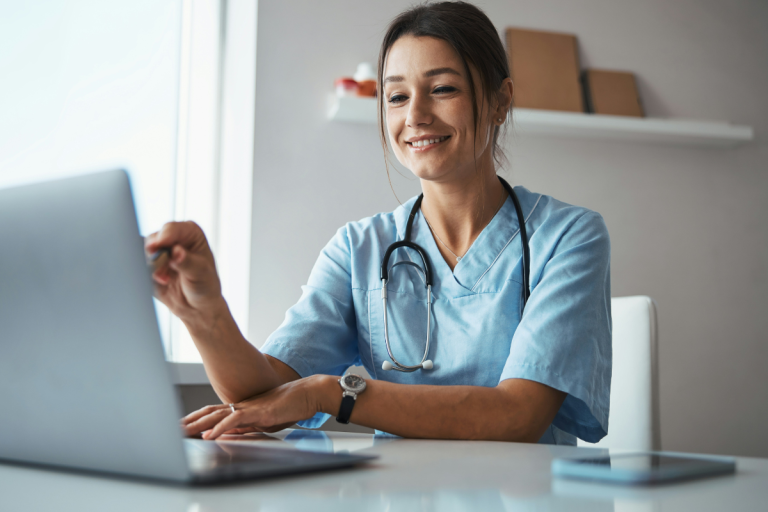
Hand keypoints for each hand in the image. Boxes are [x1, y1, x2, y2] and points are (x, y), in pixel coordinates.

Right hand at [144, 221, 223, 324]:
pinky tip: (160, 281)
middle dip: (155, 255)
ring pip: (142, 252)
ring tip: (165, 279)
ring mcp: (160, 251)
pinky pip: (138, 265)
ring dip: (151, 267)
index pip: (171, 229)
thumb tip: (176, 252)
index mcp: (190, 233)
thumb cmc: (205, 285)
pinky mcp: (149, 264)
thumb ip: (187, 261)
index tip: (158, 245)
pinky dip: (146, 274)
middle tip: (164, 271)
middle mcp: (173, 238)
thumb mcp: (200, 273)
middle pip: (153, 239)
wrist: (196, 306)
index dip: (163, 237)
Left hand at [181, 375, 336, 439]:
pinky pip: (234, 420)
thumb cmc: (290, 405)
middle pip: (209, 413)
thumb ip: (246, 425)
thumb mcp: (264, 420)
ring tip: (182, 432)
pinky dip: (219, 428)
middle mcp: (241, 405)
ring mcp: (248, 407)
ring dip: (198, 424)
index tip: (182, 425)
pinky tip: (209, 435)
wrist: (307, 394)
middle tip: (172, 428)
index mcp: (242, 407)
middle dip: (190, 422)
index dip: (196, 419)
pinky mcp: (257, 411)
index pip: (213, 413)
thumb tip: (228, 432)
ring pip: (217, 415)